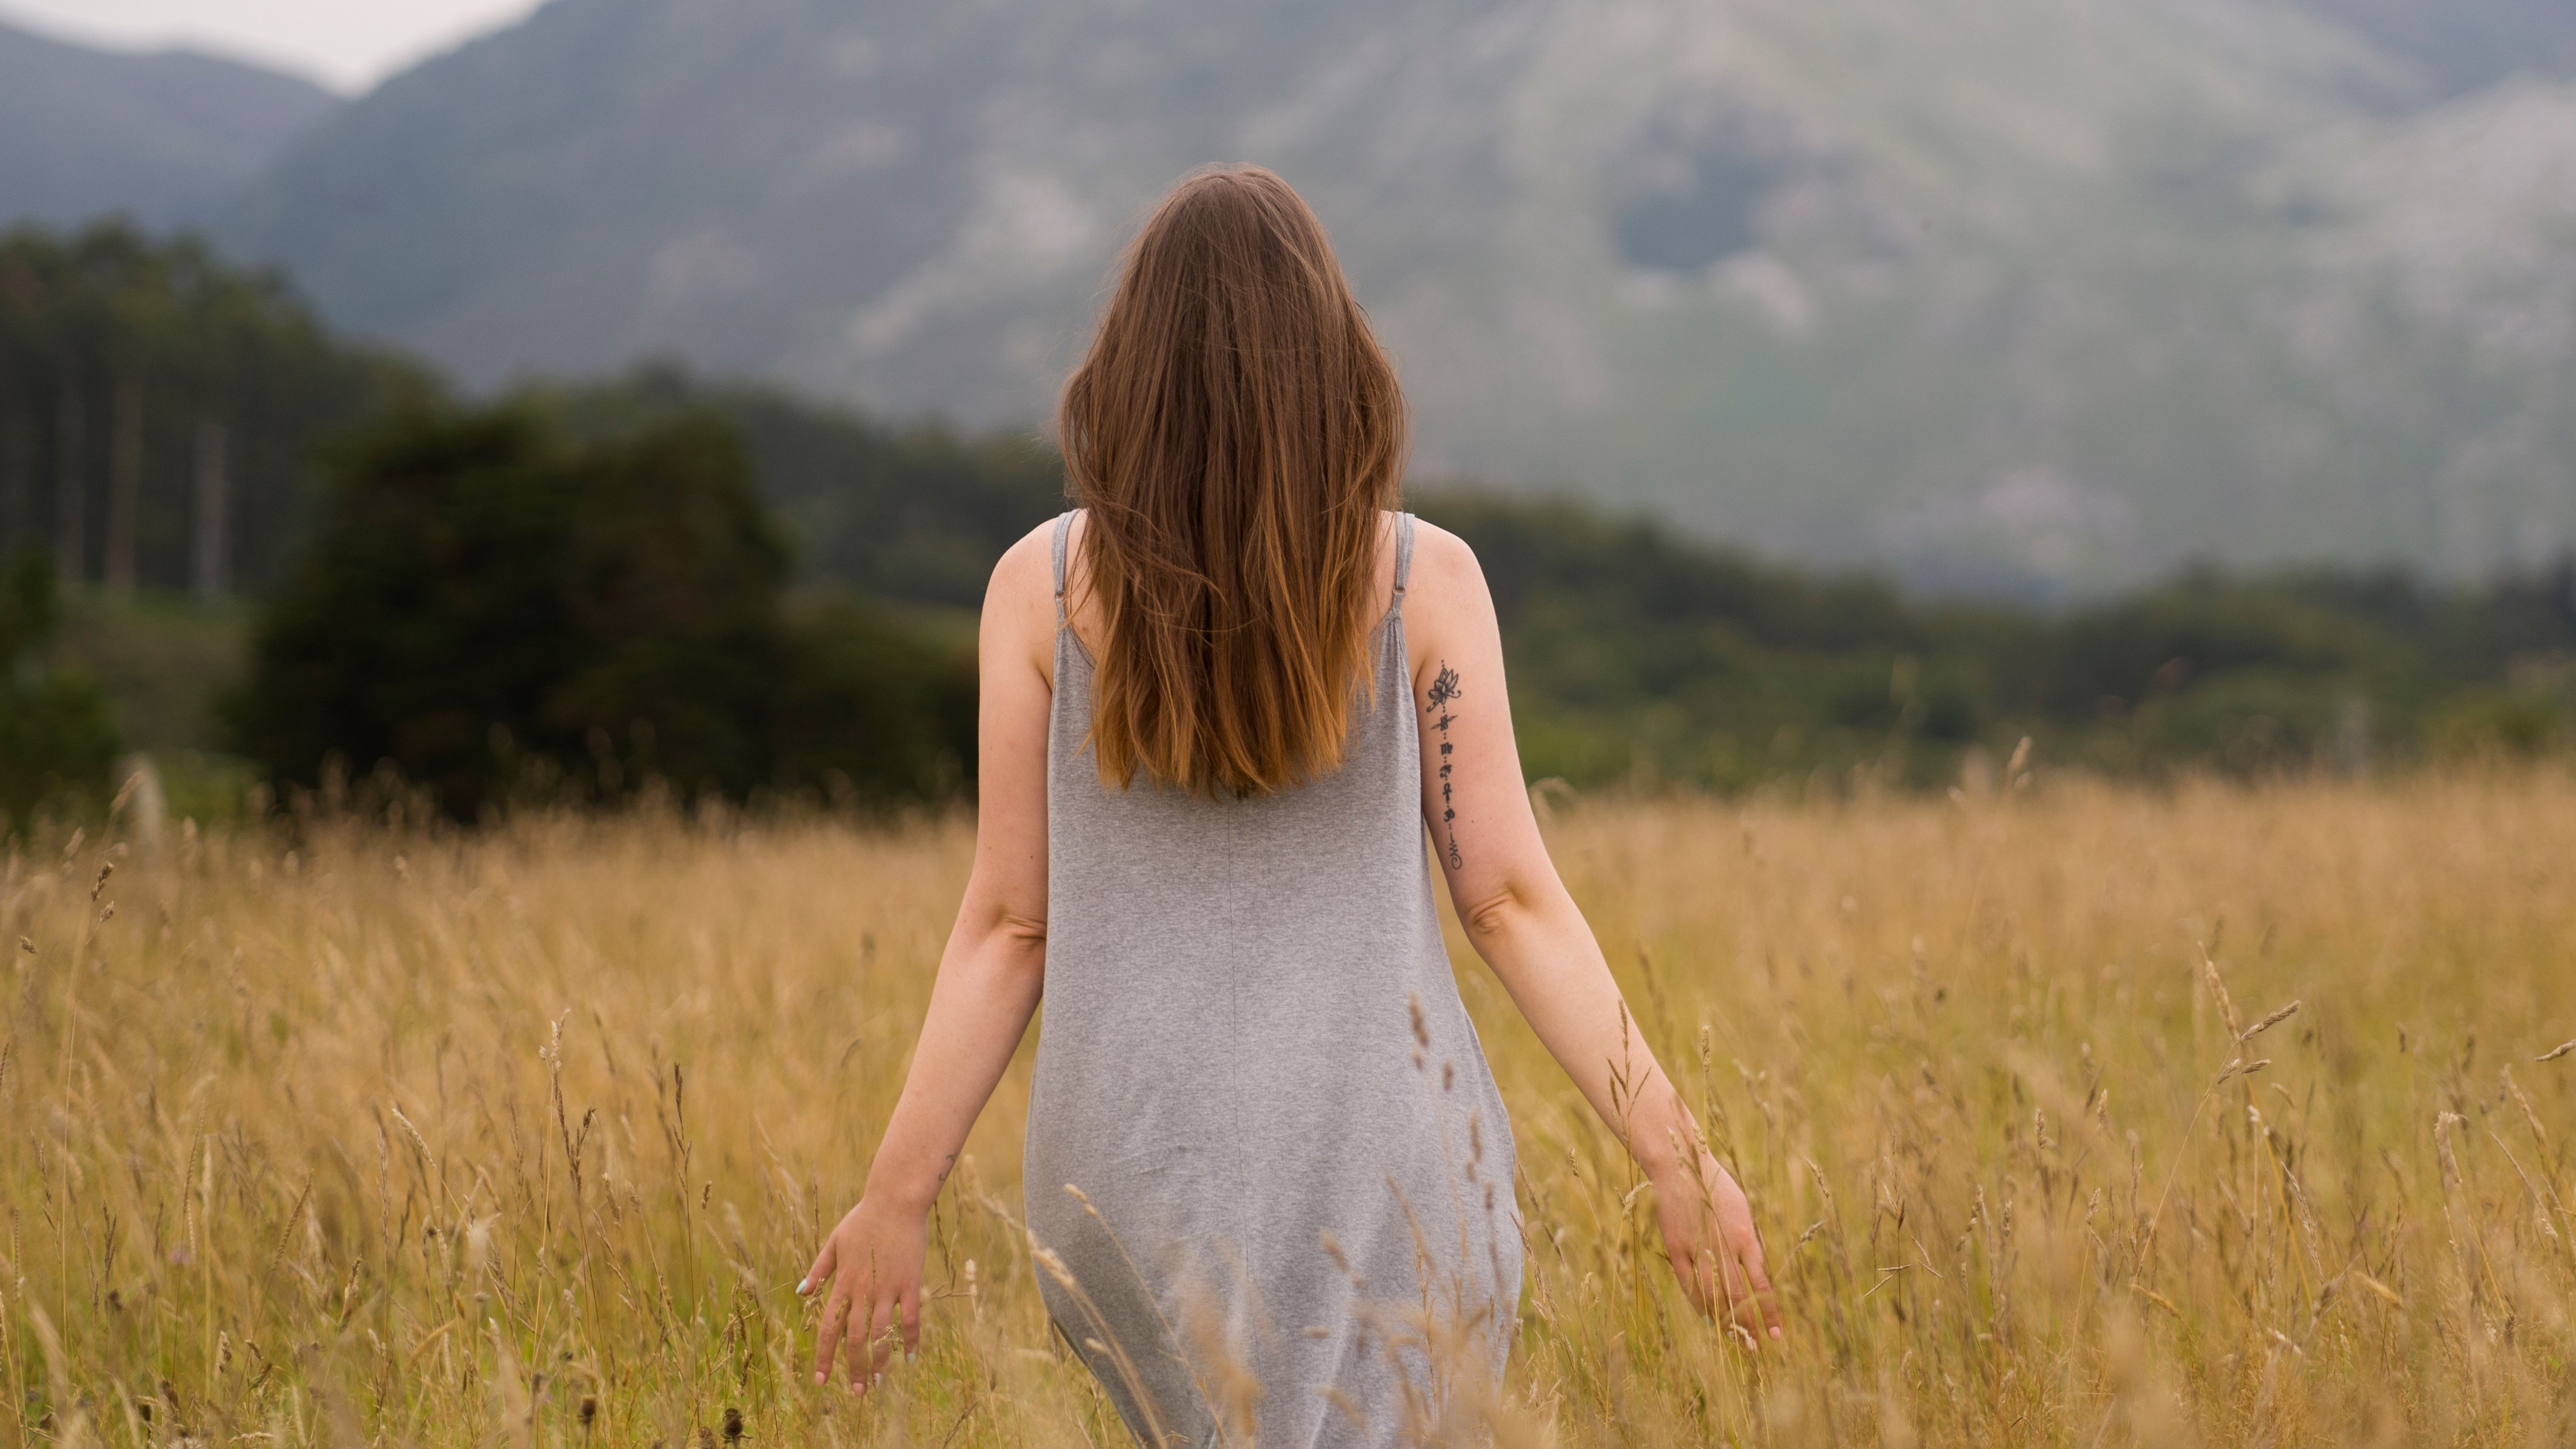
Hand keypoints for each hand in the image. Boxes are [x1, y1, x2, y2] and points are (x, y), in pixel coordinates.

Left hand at [800, 1195, 928, 1391]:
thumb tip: (801, 1293)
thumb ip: (819, 1269)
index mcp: (843, 1282)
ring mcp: (888, 1288)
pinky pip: (911, 1318)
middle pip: (854, 1338)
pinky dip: (911, 1339)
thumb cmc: (864, 1218)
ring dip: (880, 1362)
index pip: (829, 1327)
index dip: (825, 1356)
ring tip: (879, 1384)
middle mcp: (863, 1290)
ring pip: (881, 1333)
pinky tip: (910, 1358)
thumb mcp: (834, 1241)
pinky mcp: (910, 1282)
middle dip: (854, 1368)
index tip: (821, 1380)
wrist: (895, 1200)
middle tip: (857, 1392)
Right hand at [1653, 1148, 1781, 1344]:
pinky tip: (1708, 1317)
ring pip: (1713, 1296)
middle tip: (1755, 1347)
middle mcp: (1723, 1246)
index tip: (1775, 1335)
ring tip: (1734, 1339)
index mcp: (1744, 1236)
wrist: (1680, 1168)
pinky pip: (1689, 1286)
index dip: (1768, 1312)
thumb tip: (1759, 1273)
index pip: (1761, 1284)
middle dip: (1749, 1326)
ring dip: (1725, 1322)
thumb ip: (1751, 1241)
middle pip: (1738, 1297)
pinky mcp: (1677, 1249)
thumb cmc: (1716, 1188)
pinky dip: (1699, 1305)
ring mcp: (1697, 1249)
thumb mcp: (1743, 1210)